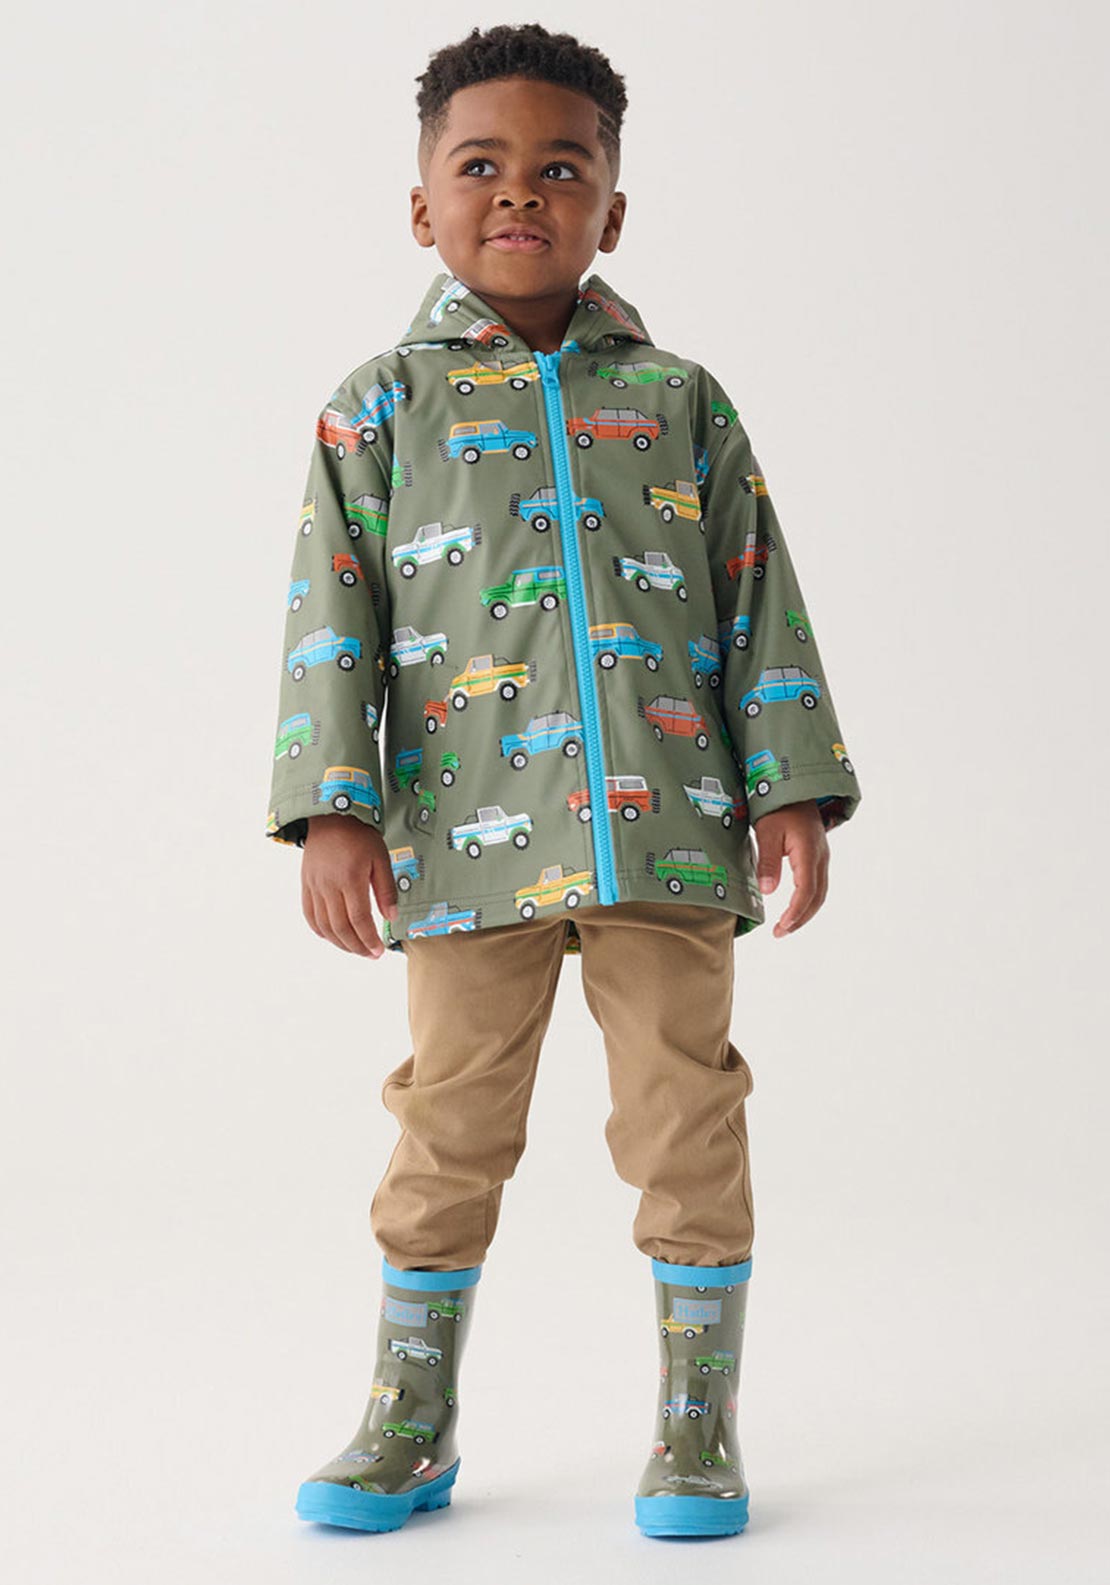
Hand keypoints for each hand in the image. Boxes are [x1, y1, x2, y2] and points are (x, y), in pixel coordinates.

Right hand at [301, 814, 398, 958]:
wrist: (330, 817)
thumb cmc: (360, 836)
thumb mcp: (381, 858)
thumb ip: (386, 890)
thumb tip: (391, 917)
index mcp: (350, 879)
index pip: (359, 920)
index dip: (369, 940)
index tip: (379, 951)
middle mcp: (329, 886)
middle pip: (340, 928)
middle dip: (357, 947)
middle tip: (370, 954)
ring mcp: (314, 887)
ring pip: (324, 926)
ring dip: (340, 943)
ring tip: (355, 949)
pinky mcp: (306, 885)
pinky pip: (310, 915)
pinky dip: (321, 931)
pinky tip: (333, 937)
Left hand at [752, 799, 828, 937]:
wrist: (794, 788)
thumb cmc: (778, 807)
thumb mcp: (766, 832)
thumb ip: (768, 861)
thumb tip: (768, 891)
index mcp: (809, 852)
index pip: (806, 890)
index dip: (795, 912)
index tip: (781, 926)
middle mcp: (820, 857)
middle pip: (817, 897)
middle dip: (800, 918)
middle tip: (780, 932)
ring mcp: (821, 857)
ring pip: (820, 893)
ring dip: (805, 912)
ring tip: (785, 926)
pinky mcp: (817, 857)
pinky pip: (817, 884)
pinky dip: (808, 901)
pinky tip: (794, 908)